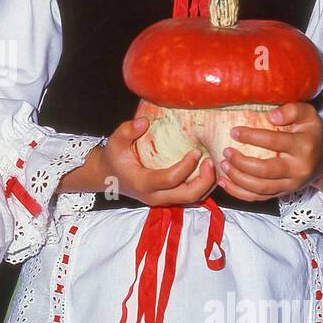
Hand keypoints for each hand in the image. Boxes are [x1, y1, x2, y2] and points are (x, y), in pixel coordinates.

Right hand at [93, 116, 218, 206]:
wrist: (109, 177)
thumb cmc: (114, 158)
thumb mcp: (115, 142)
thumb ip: (127, 131)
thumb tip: (144, 122)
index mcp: (143, 183)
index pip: (170, 179)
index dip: (186, 166)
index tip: (196, 151)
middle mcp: (155, 196)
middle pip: (188, 196)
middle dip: (205, 180)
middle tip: (210, 161)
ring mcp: (163, 200)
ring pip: (193, 199)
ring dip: (207, 185)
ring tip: (212, 164)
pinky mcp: (169, 198)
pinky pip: (191, 197)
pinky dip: (203, 186)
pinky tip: (207, 170)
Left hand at [219, 101, 322, 201]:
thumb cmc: (311, 133)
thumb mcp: (309, 115)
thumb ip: (293, 110)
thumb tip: (271, 116)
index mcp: (304, 147)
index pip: (275, 142)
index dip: (252, 137)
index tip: (234, 132)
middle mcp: (298, 169)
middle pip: (266, 171)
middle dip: (242, 163)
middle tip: (226, 151)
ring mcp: (290, 185)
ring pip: (260, 188)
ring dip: (238, 178)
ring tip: (223, 165)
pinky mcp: (282, 193)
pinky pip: (258, 198)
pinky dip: (238, 192)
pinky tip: (224, 182)